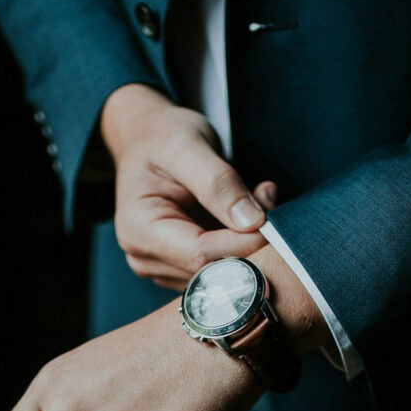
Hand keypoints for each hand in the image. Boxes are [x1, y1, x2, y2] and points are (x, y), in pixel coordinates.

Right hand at [101, 83, 276, 289]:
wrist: (147, 137)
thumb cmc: (162, 137)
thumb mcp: (187, 146)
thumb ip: (218, 183)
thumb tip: (252, 222)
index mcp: (139, 231)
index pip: (200, 255)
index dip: (241, 244)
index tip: (271, 220)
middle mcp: (146, 258)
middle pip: (211, 270)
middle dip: (247, 243)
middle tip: (267, 199)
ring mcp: (164, 267)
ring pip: (221, 273)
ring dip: (248, 243)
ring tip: (255, 198)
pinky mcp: (182, 266)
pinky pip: (221, 267)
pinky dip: (241, 245)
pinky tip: (245, 214)